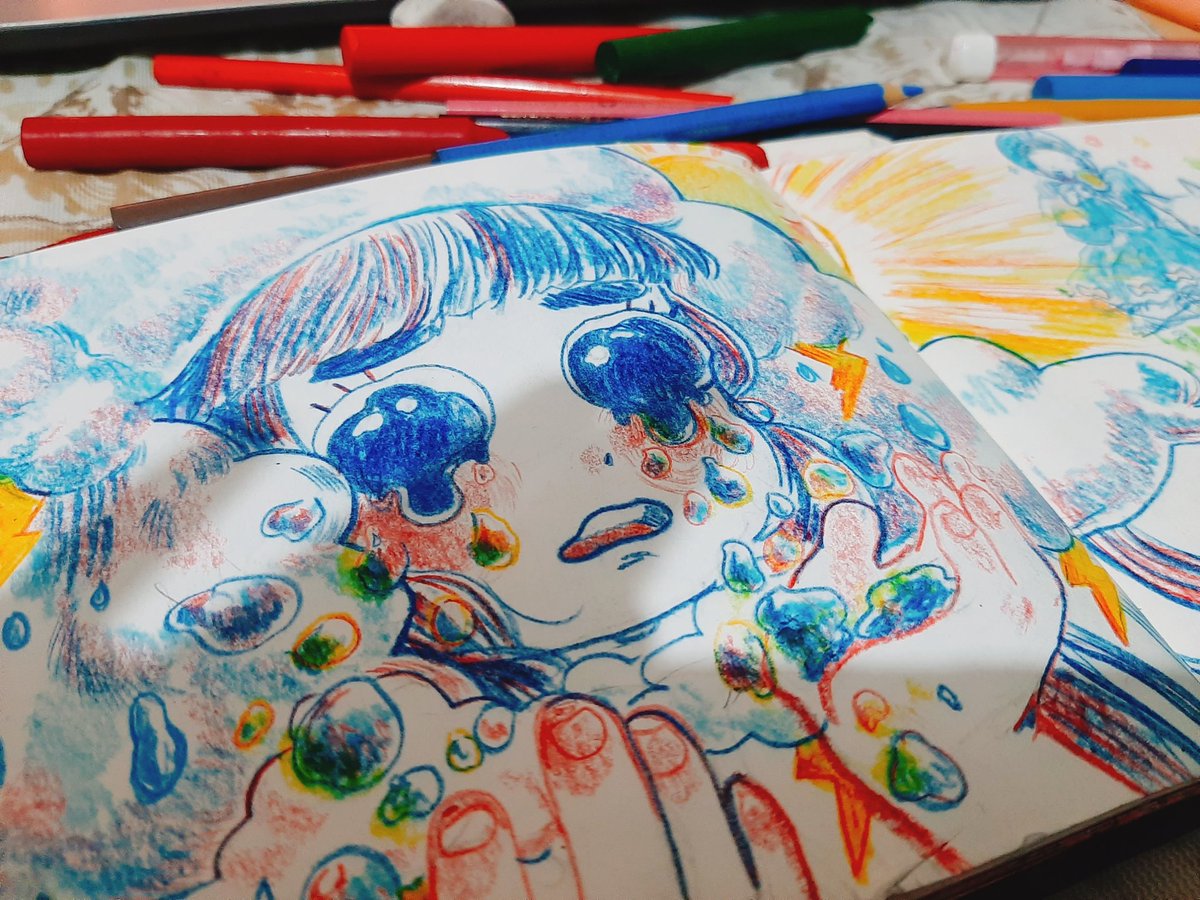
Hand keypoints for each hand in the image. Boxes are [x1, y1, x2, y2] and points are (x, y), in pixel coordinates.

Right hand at [195, 674, 814, 898]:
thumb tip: (340, 884)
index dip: (481, 891)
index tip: (462, 812)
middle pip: (629, 895)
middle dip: (601, 809)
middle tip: (568, 722)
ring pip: (713, 888)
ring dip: (681, 805)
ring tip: (646, 725)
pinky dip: (769, 858)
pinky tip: (746, 796)